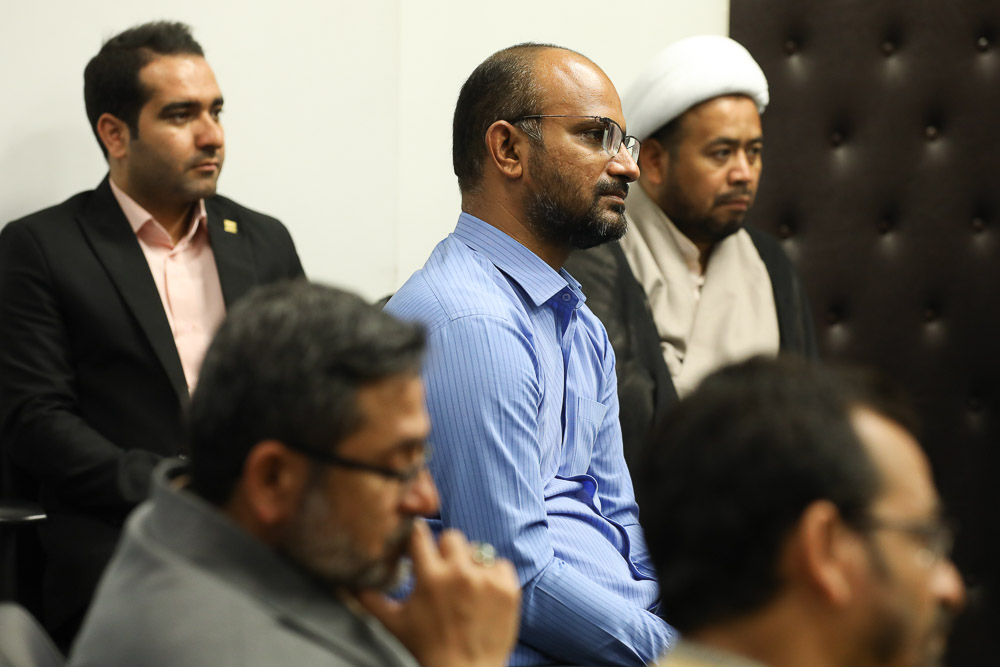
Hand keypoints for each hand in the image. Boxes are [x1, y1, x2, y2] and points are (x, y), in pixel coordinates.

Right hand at [357, 521, 520, 666]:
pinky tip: (484, 592)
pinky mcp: (508, 588)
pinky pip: (501, 564)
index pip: (420, 533)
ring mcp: (487, 580)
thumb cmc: (427, 648)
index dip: (417, 537)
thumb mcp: (395, 623)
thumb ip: (370, 600)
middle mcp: (459, 573)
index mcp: (430, 577)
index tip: (418, 544)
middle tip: (444, 570)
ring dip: (470, 563)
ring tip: (465, 586)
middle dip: (446, 550)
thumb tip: (346, 584)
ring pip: (477, 549)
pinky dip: (494, 574)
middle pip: (452, 536)